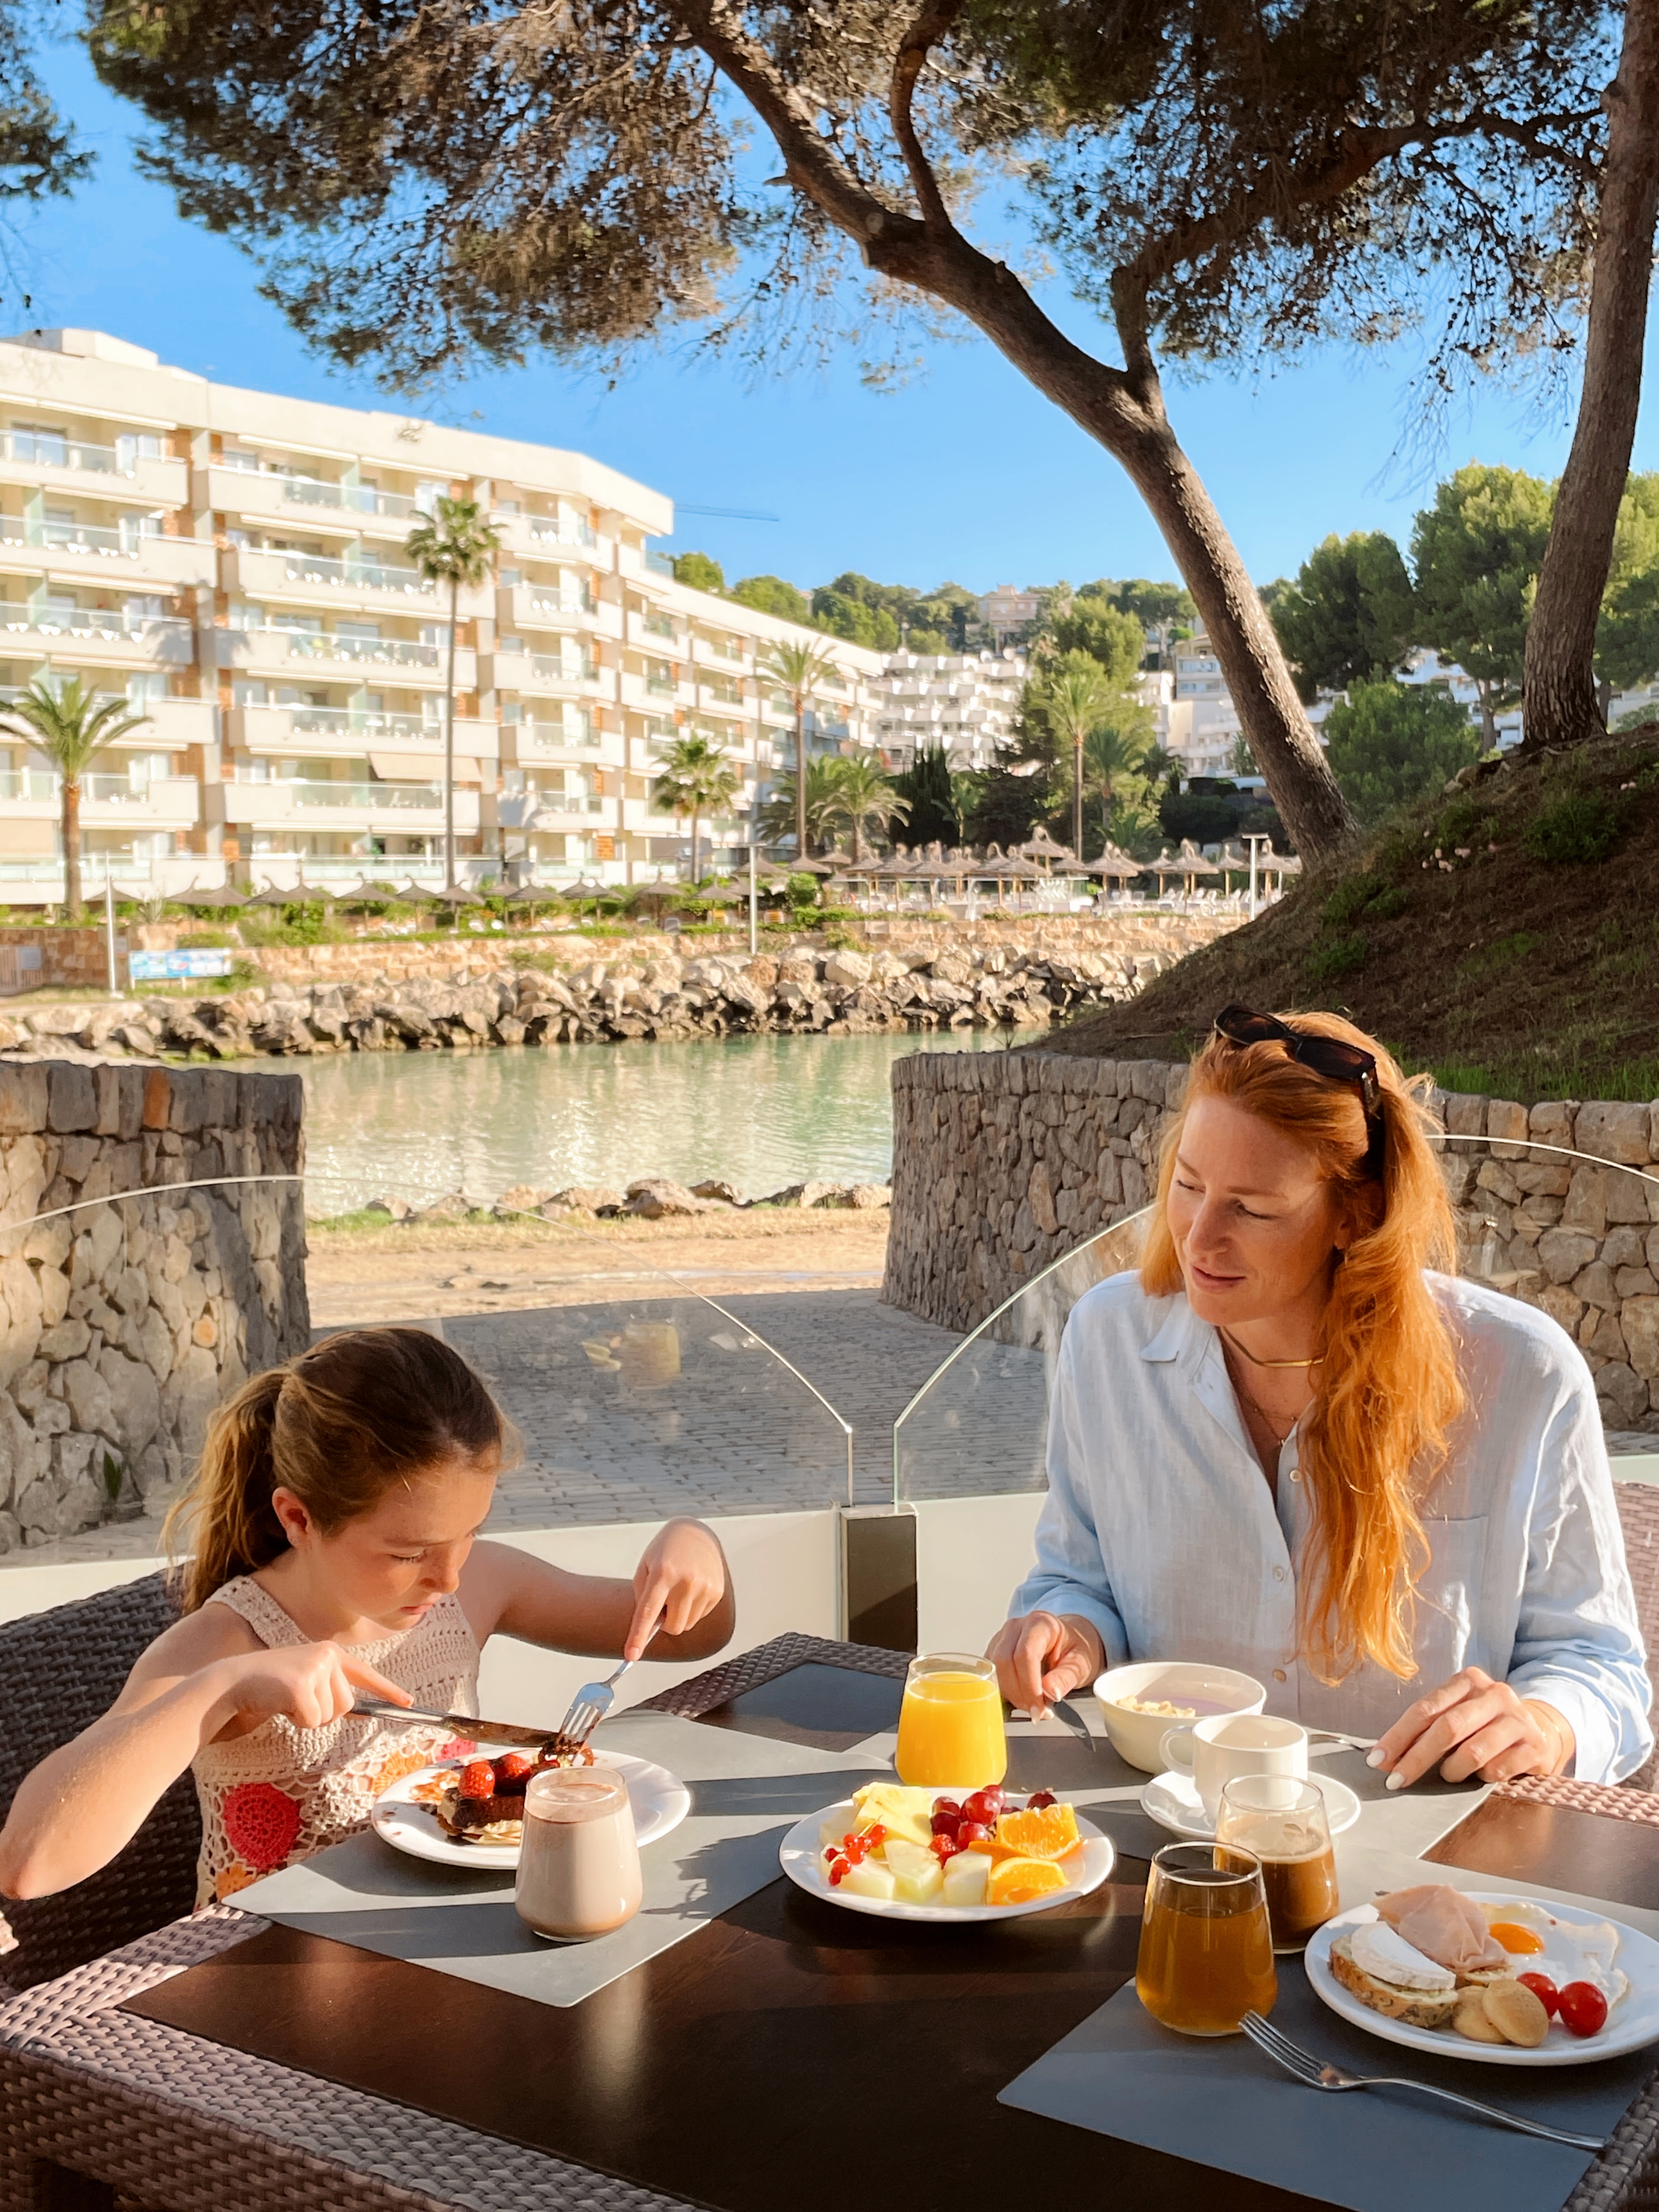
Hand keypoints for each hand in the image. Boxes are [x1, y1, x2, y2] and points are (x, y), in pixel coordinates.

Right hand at [215, 1642, 411, 1733]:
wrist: (233, 1680)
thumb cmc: (269, 1685)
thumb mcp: (305, 1681)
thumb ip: (330, 1689)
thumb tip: (361, 1711)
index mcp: (330, 1652)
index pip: (366, 1674)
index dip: (388, 1690)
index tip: (408, 1702)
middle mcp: (327, 1655)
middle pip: (346, 1705)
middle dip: (323, 1712)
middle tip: (297, 1700)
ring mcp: (315, 1668)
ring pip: (330, 1715)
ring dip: (308, 1717)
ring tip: (286, 1699)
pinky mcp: (301, 1686)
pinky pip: (312, 1721)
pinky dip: (296, 1721)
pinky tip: (279, 1704)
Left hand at [626, 1520, 728, 1661]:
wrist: (695, 1533)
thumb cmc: (665, 1551)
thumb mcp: (645, 1566)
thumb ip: (643, 1597)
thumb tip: (650, 1627)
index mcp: (662, 1573)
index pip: (648, 1611)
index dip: (639, 1636)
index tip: (631, 1655)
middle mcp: (686, 1581)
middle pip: (672, 1627)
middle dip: (664, 1623)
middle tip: (663, 1603)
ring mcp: (705, 1586)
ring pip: (687, 1624)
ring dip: (679, 1615)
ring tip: (678, 1590)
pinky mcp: (717, 1592)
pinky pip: (700, 1616)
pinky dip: (692, 1609)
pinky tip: (691, 1589)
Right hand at [985, 1611, 1105, 1719]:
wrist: (1072, 1639)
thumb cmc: (1077, 1648)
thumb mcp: (1081, 1664)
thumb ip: (1065, 1678)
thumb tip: (1049, 1692)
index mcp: (1041, 1623)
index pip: (1025, 1653)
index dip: (1029, 1684)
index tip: (1039, 1707)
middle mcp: (1017, 1626)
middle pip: (1004, 1660)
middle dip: (1018, 1692)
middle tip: (1036, 1711)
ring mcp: (1003, 1636)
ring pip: (994, 1668)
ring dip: (1009, 1693)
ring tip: (1032, 1705)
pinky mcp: (995, 1649)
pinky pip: (991, 1672)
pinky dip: (1003, 1690)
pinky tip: (1021, 1698)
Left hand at [1367, 1667, 1573, 1789]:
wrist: (1540, 1730)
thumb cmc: (1485, 1724)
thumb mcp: (1458, 1714)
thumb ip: (1428, 1728)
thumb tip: (1387, 1756)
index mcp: (1468, 1681)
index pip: (1425, 1709)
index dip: (1398, 1736)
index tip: (1378, 1759)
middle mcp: (1494, 1694)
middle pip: (1447, 1728)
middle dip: (1416, 1758)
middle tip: (1396, 1780)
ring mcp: (1517, 1719)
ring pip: (1473, 1752)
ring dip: (1452, 1770)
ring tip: (1449, 1775)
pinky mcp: (1534, 1746)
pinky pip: (1497, 1769)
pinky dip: (1482, 1777)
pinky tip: (1482, 1774)